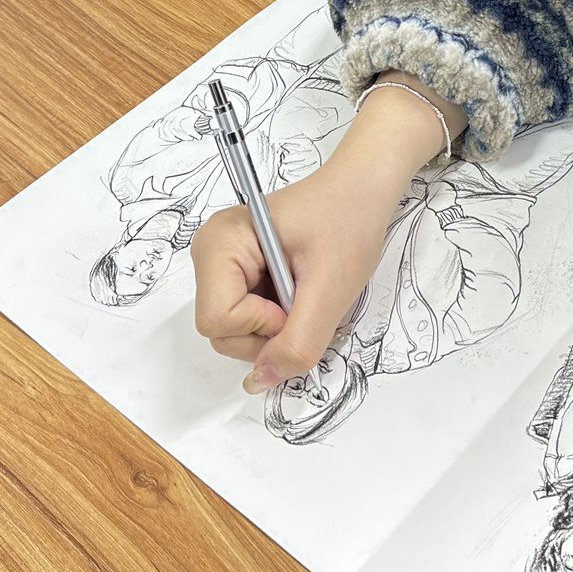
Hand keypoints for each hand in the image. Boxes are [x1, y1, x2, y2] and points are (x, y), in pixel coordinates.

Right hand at [191, 74, 466, 390]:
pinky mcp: (238, 272)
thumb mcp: (330, 288)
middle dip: (269, 332)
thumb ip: (297, 341)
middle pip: (221, 331)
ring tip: (305, 291)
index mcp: (220, 243)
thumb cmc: (348, 222)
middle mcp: (210, 252)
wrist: (363, 189)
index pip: (217, 321)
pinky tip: (298, 291)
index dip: (263, 326)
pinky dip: (277, 318)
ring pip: (234, 330)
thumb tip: (260, 382)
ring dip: (276, 327)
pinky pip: (247, 318)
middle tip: (307, 298)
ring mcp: (222, 263)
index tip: (300, 299)